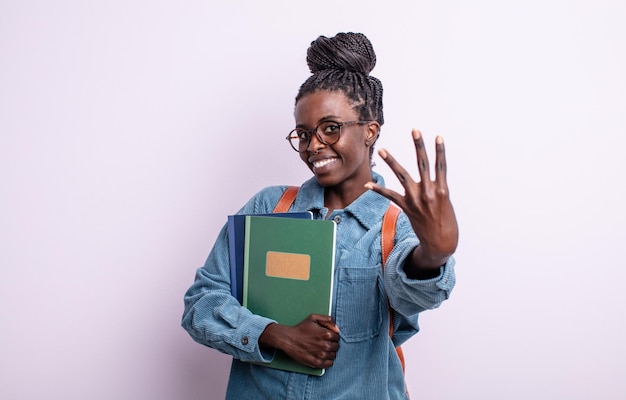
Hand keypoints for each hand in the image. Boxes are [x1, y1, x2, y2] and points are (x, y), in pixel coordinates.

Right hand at [259, 314, 339, 368]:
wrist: (289, 339)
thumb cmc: (301, 328)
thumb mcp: (313, 318)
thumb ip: (328, 320)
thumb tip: (337, 329)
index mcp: (326, 334)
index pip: (337, 337)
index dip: (333, 336)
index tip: (328, 337)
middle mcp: (325, 345)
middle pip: (336, 347)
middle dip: (332, 344)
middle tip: (325, 343)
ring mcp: (321, 355)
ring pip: (333, 355)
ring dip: (330, 352)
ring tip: (323, 349)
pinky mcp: (316, 362)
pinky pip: (329, 364)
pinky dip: (328, 361)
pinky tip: (323, 357)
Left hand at [365, 129, 458, 273]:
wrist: (441, 244)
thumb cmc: (447, 223)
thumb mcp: (446, 203)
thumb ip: (437, 188)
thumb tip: (430, 179)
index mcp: (442, 190)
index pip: (440, 165)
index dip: (440, 150)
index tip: (437, 136)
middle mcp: (429, 192)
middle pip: (422, 164)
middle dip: (419, 146)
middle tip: (415, 130)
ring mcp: (416, 199)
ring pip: (402, 175)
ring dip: (390, 161)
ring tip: (382, 149)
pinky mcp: (406, 207)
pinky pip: (390, 196)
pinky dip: (378, 190)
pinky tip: (367, 184)